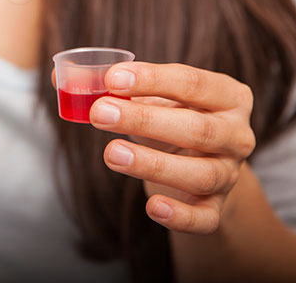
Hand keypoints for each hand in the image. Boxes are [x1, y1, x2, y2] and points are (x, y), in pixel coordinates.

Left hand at [89, 62, 254, 234]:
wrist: (201, 161)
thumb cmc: (172, 116)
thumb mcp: (152, 96)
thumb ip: (112, 85)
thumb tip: (58, 78)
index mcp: (228, 95)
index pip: (193, 82)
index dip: (151, 79)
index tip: (111, 79)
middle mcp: (238, 134)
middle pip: (197, 129)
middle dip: (145, 121)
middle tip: (100, 114)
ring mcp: (230, 174)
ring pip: (200, 174)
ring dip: (153, 164)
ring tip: (111, 153)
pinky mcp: (217, 208)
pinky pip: (205, 218)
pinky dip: (180, 216)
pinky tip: (152, 207)